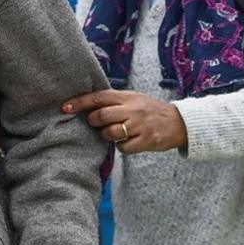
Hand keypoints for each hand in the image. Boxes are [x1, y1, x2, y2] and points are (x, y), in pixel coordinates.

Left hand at [62, 89, 187, 153]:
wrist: (179, 122)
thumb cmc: (149, 110)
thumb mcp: (133, 98)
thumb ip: (113, 100)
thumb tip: (86, 105)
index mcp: (127, 96)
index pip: (98, 97)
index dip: (80, 102)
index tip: (65, 107)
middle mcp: (132, 109)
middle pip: (101, 116)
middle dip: (94, 122)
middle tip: (99, 124)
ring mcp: (139, 125)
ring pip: (110, 133)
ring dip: (108, 136)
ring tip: (116, 133)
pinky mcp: (146, 141)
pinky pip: (123, 147)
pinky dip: (122, 147)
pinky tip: (129, 141)